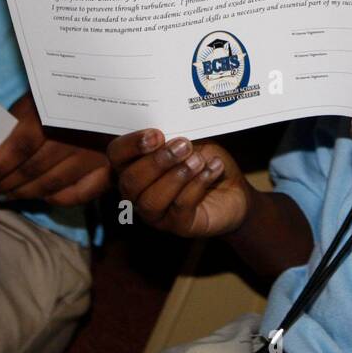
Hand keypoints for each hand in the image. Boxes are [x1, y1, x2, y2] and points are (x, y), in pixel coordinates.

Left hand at [0, 94, 111, 205]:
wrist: (132, 85)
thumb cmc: (80, 83)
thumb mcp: (48, 89)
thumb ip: (24, 114)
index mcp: (58, 114)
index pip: (17, 148)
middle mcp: (76, 138)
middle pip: (31, 171)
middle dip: (2, 185)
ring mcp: (95, 157)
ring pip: (50, 185)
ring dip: (23, 194)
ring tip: (4, 196)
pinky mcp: (110, 169)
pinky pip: (78, 194)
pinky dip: (55, 198)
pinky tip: (41, 197)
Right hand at [107, 130, 251, 236]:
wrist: (234, 189)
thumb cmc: (205, 161)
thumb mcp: (191, 140)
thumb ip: (175, 134)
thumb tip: (169, 127)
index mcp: (134, 165)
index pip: (116, 155)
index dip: (131, 145)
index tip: (156, 134)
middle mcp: (137, 192)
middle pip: (130, 181)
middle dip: (157, 161)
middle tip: (184, 145)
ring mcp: (156, 213)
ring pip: (151, 199)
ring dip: (177, 176)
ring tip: (198, 160)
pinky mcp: (178, 225)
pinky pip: (180, 207)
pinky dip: (197, 185)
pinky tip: (213, 169)